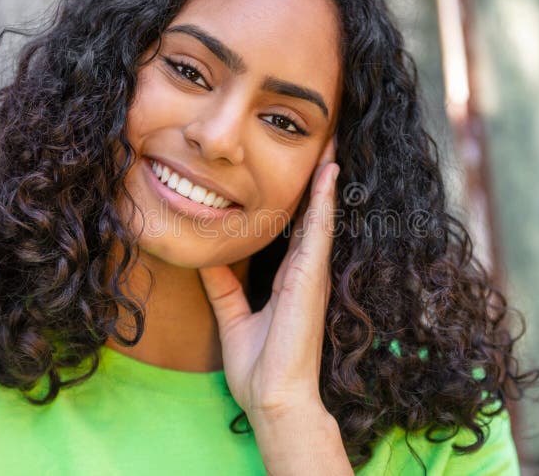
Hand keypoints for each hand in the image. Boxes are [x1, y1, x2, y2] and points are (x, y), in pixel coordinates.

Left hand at [197, 135, 338, 418]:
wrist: (274, 398)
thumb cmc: (259, 367)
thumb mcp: (233, 316)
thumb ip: (224, 286)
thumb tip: (207, 260)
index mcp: (288, 278)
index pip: (296, 228)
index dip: (300, 198)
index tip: (301, 168)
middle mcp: (304, 270)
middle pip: (314, 214)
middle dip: (318, 179)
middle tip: (325, 140)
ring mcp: (311, 273)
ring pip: (321, 215)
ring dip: (325, 179)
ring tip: (331, 143)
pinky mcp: (311, 278)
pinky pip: (320, 231)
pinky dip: (324, 201)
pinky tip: (327, 172)